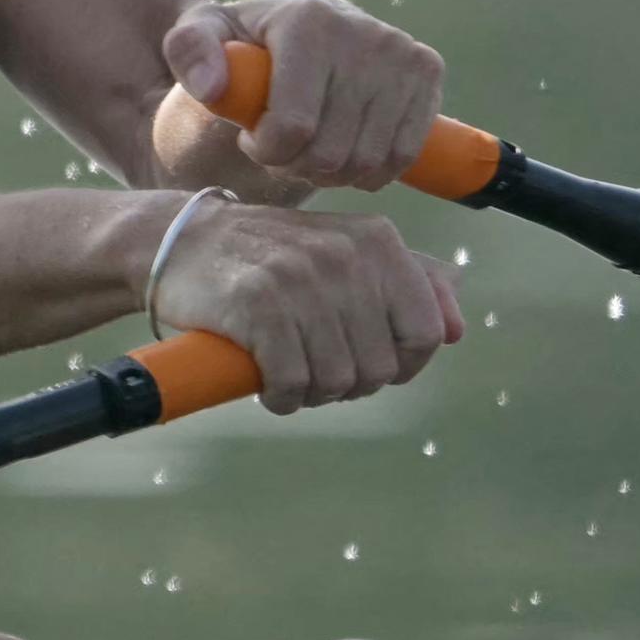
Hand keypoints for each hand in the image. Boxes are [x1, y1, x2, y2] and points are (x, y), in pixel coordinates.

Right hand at [148, 197, 463, 414]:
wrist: (182, 242)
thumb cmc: (273, 257)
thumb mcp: (348, 250)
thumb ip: (411, 282)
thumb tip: (457, 330)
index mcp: (379, 242)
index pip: (427, 333)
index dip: (402, 365)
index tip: (365, 361)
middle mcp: (346, 255)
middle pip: (381, 368)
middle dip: (349, 382)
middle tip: (314, 365)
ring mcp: (302, 278)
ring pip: (338, 381)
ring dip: (311, 392)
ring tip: (289, 368)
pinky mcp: (259, 306)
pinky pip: (292, 384)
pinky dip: (281, 398)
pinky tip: (266, 383)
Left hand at [161, 0, 443, 190]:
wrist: (300, 22)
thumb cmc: (244, 42)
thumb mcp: (200, 37)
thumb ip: (189, 53)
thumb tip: (213, 87)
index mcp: (309, 23)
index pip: (294, 127)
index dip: (266, 150)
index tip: (251, 137)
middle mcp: (364, 33)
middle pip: (331, 151)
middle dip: (297, 164)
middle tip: (280, 146)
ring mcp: (402, 54)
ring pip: (368, 161)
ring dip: (331, 171)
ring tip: (309, 145)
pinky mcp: (427, 71)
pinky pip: (403, 156)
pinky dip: (371, 169)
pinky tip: (345, 148)